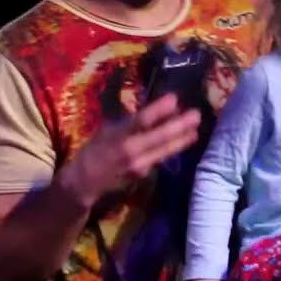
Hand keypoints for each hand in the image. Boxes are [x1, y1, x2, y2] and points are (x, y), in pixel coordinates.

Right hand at [60, 94, 201, 208]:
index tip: (174, 98)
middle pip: (159, 137)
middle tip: (196, 115)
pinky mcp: (143, 174)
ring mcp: (138, 164)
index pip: (141, 120)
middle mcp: (130, 149)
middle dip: (180, 125)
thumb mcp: (107, 130)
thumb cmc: (95, 149)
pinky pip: (159, 158)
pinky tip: (184, 140)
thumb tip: (154, 110)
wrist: (84, 181)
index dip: (159, 109)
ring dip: (182, 139)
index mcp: (118, 134)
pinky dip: (172, 148)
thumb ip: (129, 122)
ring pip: (164, 150)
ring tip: (196, 130)